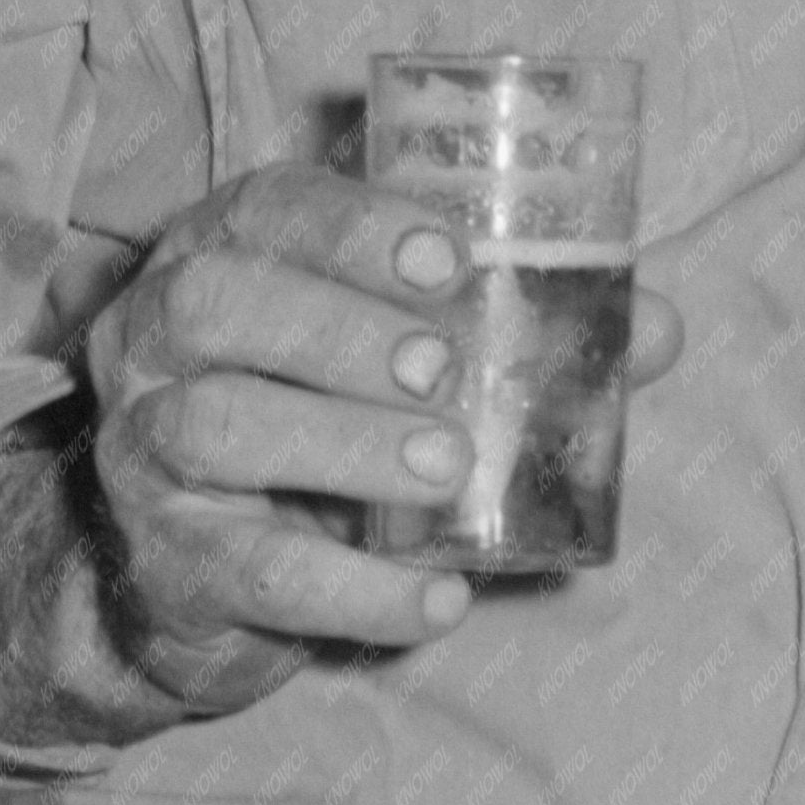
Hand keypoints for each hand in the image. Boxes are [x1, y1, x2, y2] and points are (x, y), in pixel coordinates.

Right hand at [84, 161, 683, 714]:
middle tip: (443, 369)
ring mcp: (145, 449)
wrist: (215, 570)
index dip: (350, 224)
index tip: (449, 257)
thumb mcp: (409, 350)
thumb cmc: (332, 410)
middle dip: (334, 327)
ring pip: (212, 427)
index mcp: (224, 248)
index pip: (265, 205)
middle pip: (214, 303)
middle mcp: (157, 334)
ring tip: (446, 469)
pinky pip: (250, 572)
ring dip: (340, 442)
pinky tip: (437, 599)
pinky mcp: (167, 561)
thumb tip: (658, 327)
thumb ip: (526, 331)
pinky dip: (353, 590)